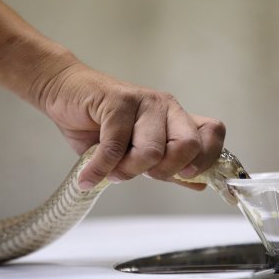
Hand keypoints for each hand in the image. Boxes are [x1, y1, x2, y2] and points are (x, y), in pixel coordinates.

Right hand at [34, 62, 225, 190]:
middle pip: (187, 146)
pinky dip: (99, 169)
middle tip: (137, 173)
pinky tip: (88, 176)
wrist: (66, 94)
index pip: (212, 132)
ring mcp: (144, 101)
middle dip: (161, 172)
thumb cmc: (100, 126)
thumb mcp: (135, 152)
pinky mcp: (118, 101)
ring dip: (126, 171)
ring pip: (152, 152)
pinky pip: (115, 147)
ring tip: (110, 171)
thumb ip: (166, 167)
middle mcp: (166, 107)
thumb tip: (198, 184)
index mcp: (176, 118)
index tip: (183, 175)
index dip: (206, 158)